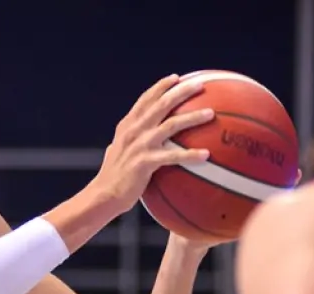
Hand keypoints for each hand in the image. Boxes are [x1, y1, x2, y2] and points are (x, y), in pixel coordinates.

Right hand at [94, 74, 214, 211]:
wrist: (103, 195)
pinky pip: (173, 156)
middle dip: (182, 91)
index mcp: (127, 126)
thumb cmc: (114, 177)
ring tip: (210, 113)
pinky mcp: (145, 162)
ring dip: (193, 117)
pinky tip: (206, 155)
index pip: (145, 99)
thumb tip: (143, 139)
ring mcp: (139, 145)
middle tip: (200, 84)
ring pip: (171, 125)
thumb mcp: (118, 151)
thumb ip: (130, 141)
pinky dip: (191, 155)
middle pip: (162, 104)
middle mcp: (134, 130)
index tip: (176, 78)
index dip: (161, 86)